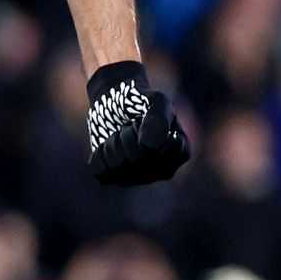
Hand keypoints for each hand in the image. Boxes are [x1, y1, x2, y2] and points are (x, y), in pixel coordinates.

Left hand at [86, 62, 190, 185]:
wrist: (115, 104)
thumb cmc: (139, 100)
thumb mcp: (154, 100)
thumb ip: (158, 118)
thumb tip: (149, 146)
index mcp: (180, 152)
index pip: (151, 148)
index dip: (141, 128)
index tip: (143, 119)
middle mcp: (164, 171)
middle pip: (134, 159)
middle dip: (126, 135)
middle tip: (129, 125)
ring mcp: (141, 179)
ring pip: (117, 166)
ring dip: (112, 143)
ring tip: (120, 134)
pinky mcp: (118, 180)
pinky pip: (101, 171)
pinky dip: (100, 153)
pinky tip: (110, 145)